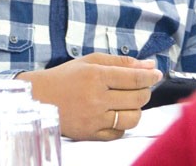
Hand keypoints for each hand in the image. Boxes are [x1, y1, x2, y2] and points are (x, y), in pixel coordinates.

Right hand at [17, 53, 161, 140]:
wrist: (39, 98)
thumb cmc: (65, 77)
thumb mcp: (90, 61)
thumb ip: (121, 62)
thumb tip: (149, 65)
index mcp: (95, 76)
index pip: (134, 78)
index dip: (150, 76)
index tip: (156, 74)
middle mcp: (96, 98)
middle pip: (137, 98)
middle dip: (145, 91)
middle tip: (140, 86)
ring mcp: (94, 118)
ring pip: (132, 117)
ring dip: (137, 109)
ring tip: (128, 101)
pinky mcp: (91, 133)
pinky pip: (119, 132)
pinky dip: (123, 124)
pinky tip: (116, 114)